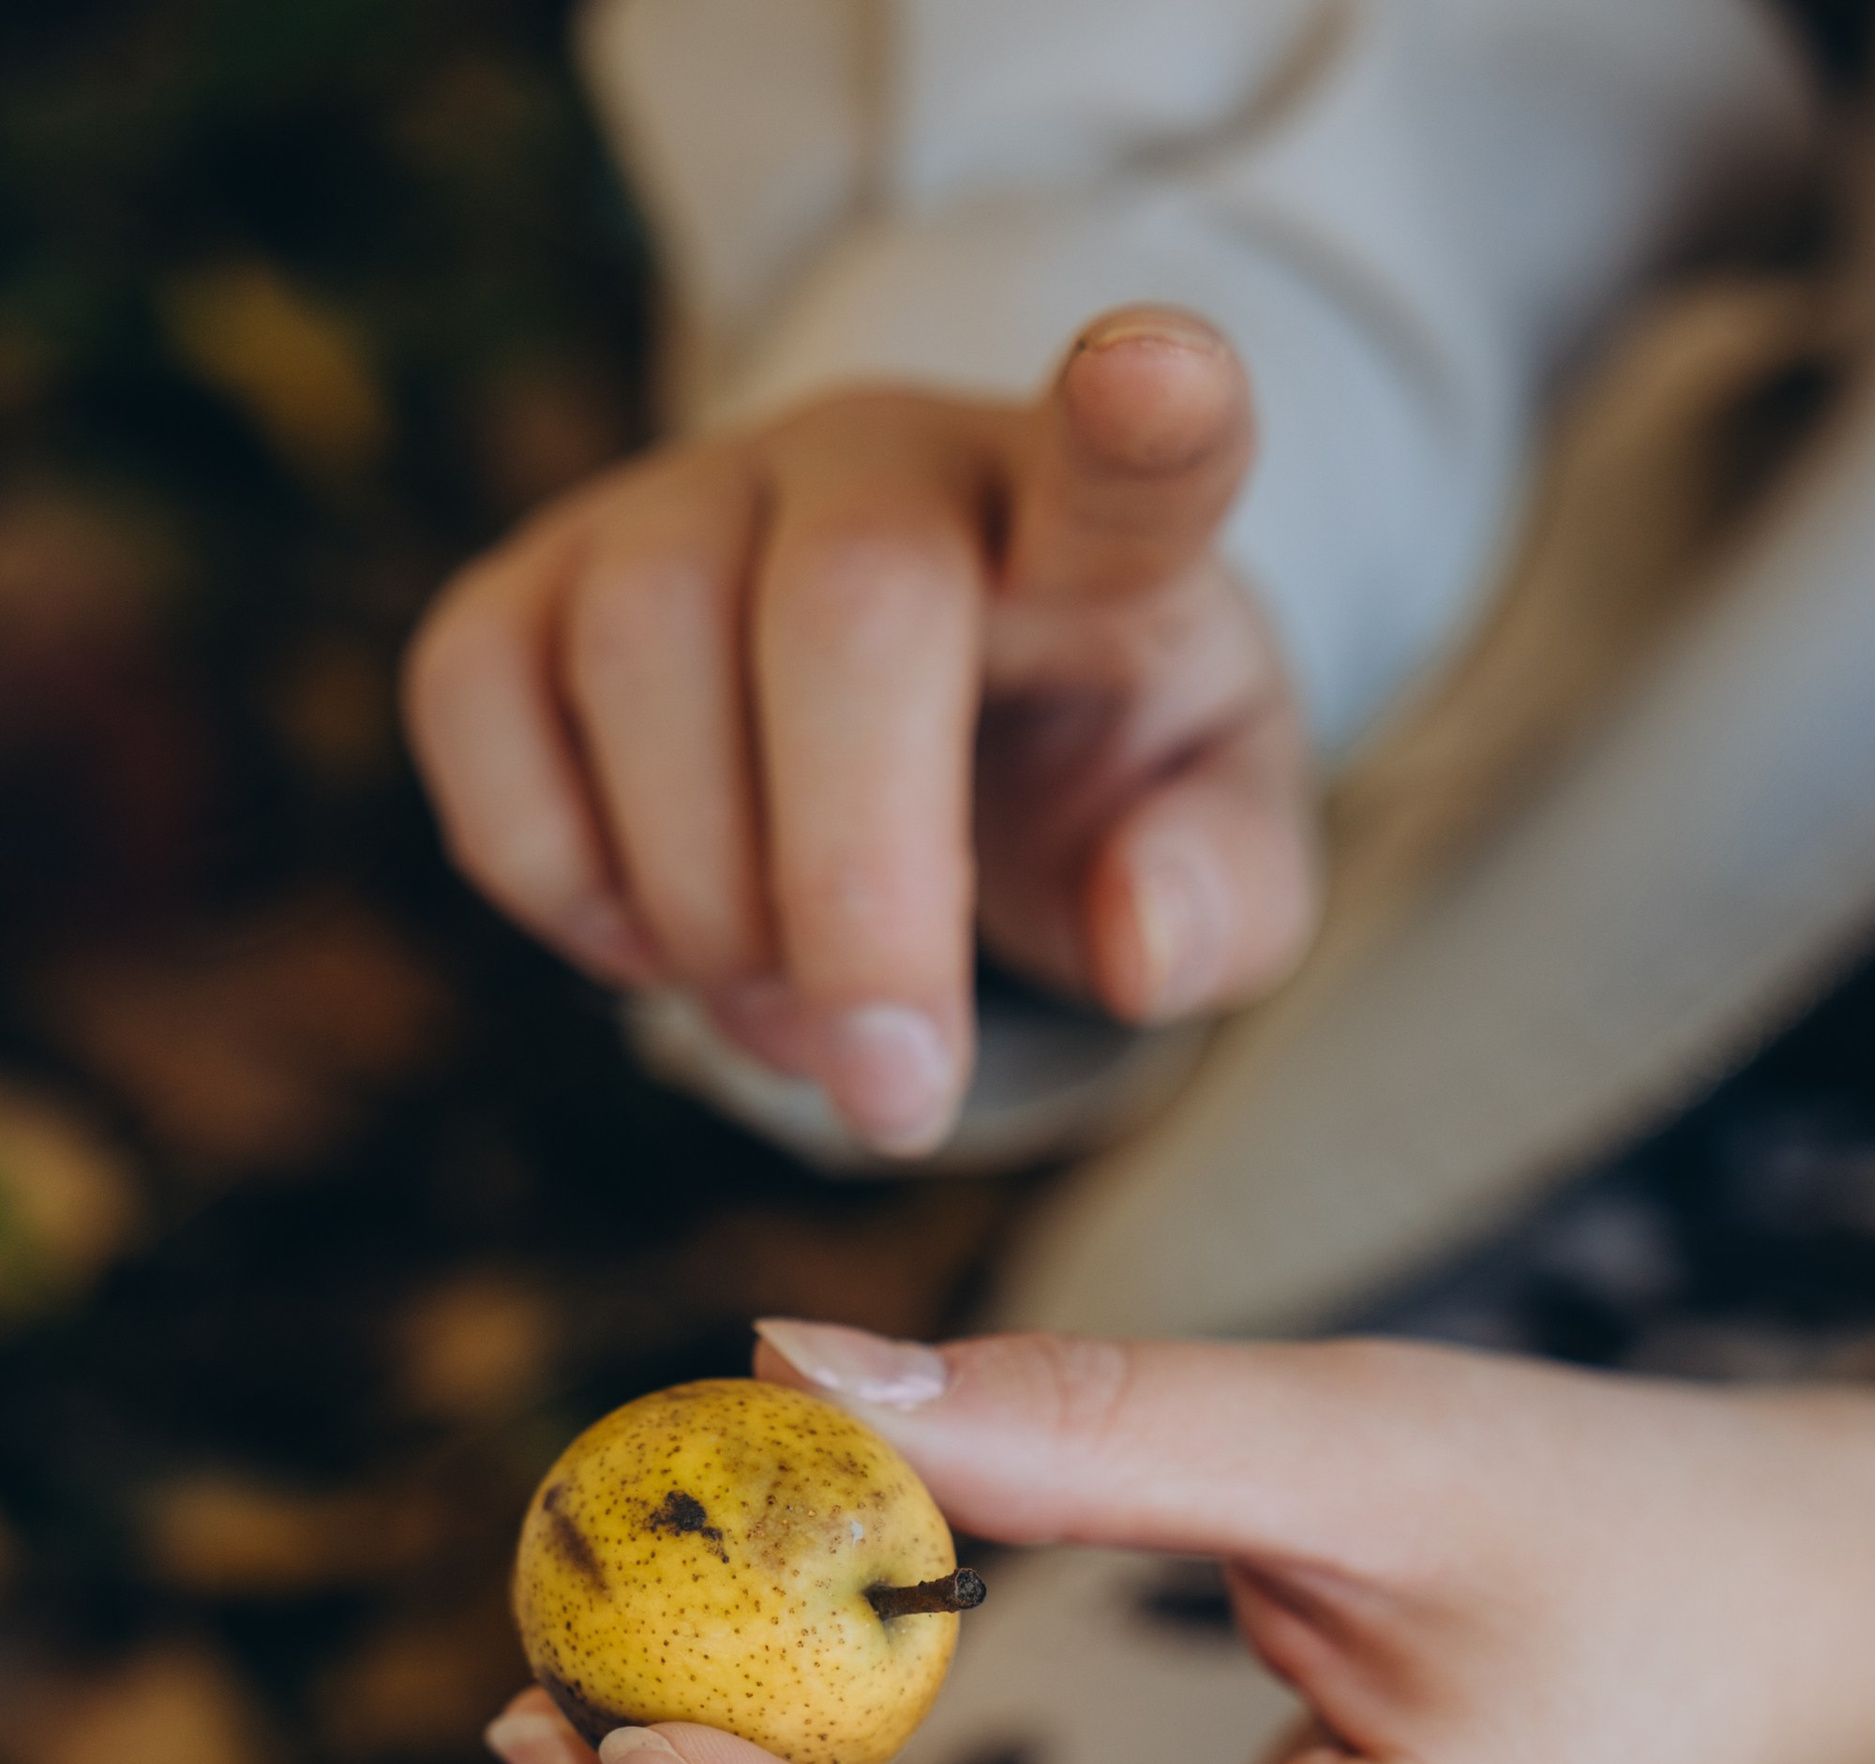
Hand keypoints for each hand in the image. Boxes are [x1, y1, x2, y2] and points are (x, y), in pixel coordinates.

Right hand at [401, 315, 1317, 1155]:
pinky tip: (656, 944)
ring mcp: (687, 493)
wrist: (944, 722)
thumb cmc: (1094, 775)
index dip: (1146, 421)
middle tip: (893, 1097)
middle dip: (850, 890)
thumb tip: (1138, 942)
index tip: (1160, 378)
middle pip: (841, 608)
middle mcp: (881, 461)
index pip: (1128, 455)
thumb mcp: (1212, 859)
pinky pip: (476, 698)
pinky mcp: (537, 570)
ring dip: (709, 912)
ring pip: (639, 655)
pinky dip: (555, 873)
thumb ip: (1220, 902)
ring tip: (798, 1039)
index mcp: (1089, 528)